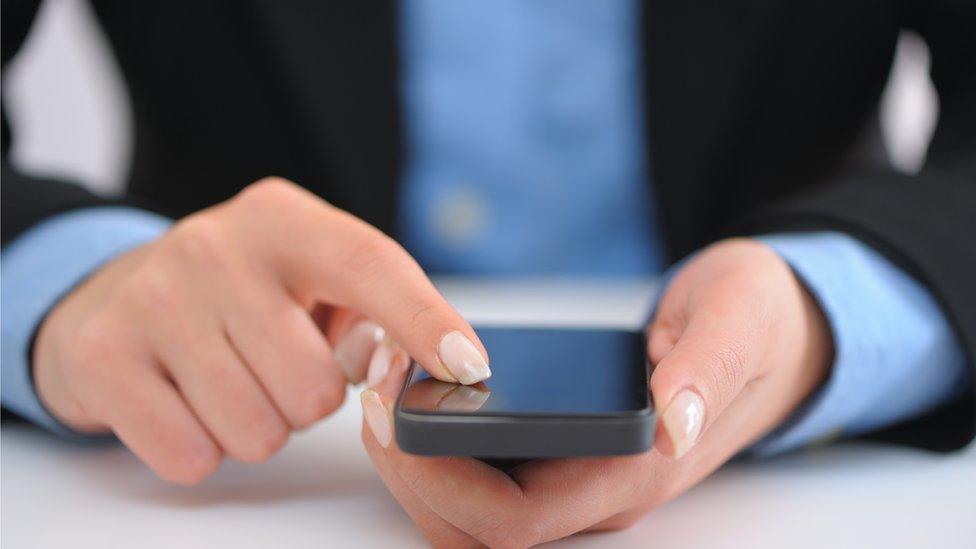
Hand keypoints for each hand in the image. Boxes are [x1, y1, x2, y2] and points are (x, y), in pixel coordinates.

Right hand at [33, 177, 490, 484]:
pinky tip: (185, 400)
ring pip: (258, 429)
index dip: (424, 318)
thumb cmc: (242, 292)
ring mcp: (152, 298)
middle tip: (274, 365)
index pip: (369, 263)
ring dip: (257, 426)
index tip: (468, 366)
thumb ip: (378, 308)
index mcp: (282, 219)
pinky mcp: (103, 355)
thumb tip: (448, 363)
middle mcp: (215, 246)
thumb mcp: (309, 274)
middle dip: (307, 400)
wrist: (114, 294)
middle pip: (314, 386)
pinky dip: (200, 448)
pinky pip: (192, 454)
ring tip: (230, 379)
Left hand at [360, 238, 832, 546]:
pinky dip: (435, 444)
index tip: (395, 413)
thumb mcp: (739, 323)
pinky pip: (482, 475)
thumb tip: (672, 422)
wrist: (768, 331)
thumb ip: (707, 369)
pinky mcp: (562, 452)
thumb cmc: (754, 325)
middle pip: (472, 529)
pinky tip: (417, 390)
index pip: (514, 521)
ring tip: (383, 387)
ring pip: (467, 513)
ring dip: (412, 463)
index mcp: (633, 474)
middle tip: (374, 392)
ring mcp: (577, 478)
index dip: (439, 479)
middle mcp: (597, 491)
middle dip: (407, 473)